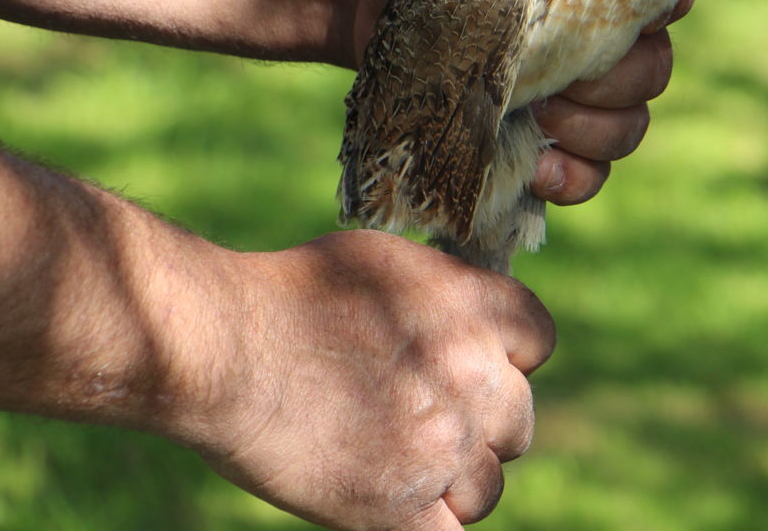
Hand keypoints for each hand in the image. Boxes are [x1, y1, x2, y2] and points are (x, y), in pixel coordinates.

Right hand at [190, 231, 555, 529]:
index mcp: (474, 309)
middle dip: (480, 422)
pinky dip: (429, 524)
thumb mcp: (385, 263)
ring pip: (488, 485)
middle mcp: (474, 377)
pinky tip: (397, 507)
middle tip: (422, 419)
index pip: (539, 339)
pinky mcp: (400, 508)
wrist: (228, 347)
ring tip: (400, 463)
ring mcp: (443, 447)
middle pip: (518, 419)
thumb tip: (465, 315)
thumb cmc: (290, 293)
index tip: (473, 363)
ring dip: (455, 481)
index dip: (508, 355)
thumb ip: (443, 292)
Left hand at [357, 0, 703, 206]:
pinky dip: (572, 178)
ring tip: (537, 115)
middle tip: (555, 72)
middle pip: (656, 66)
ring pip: (631, 124)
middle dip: (613, 76)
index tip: (634, 6)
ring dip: (592, 127)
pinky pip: (593, 175)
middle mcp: (608, 31)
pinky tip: (534, 168)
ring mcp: (583, 94)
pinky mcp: (550, 145)